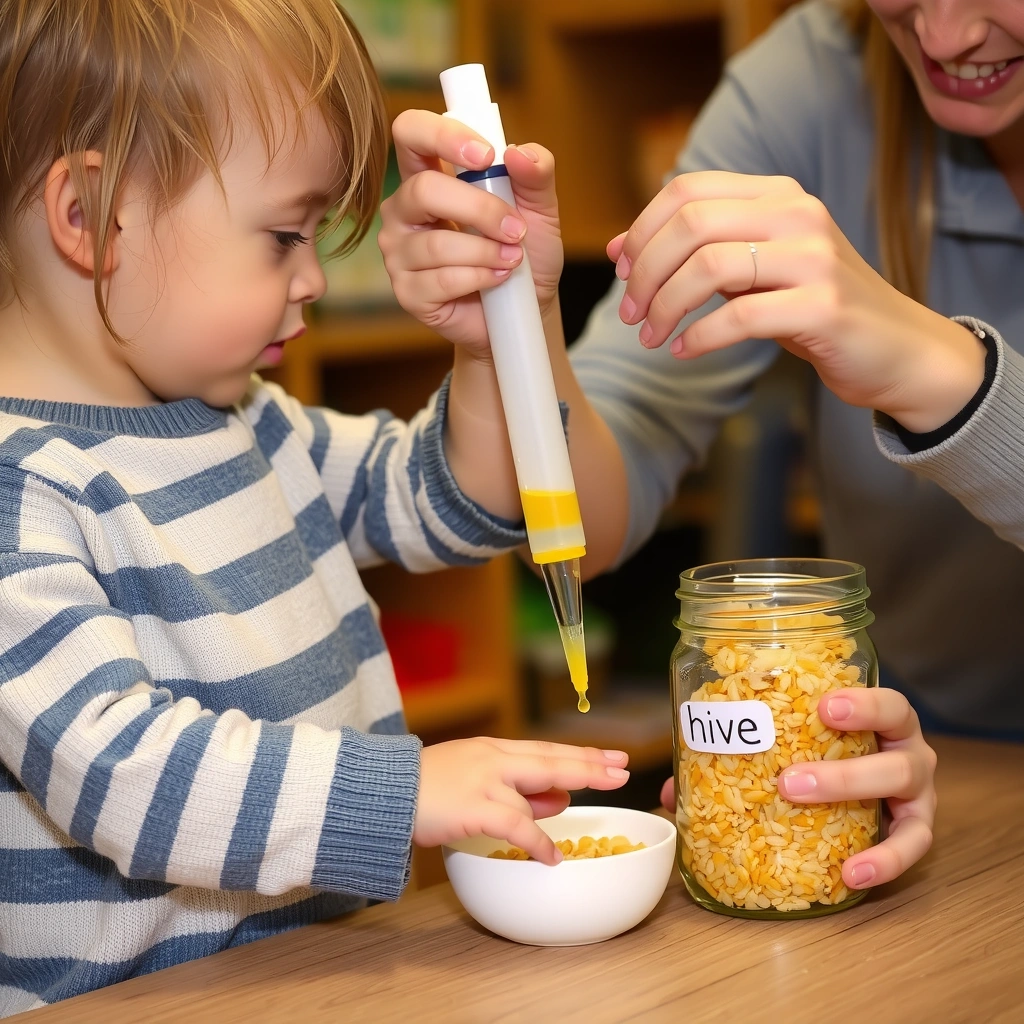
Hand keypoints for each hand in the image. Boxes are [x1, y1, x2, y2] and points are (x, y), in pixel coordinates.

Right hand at [379, 109, 563, 357]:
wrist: (526, 310)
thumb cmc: (525, 253)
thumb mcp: (541, 209)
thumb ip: (536, 174)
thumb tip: (518, 153)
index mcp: (428, 173)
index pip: (411, 131)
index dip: (443, 135)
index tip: (487, 156)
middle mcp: (404, 209)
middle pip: (423, 189)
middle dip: (480, 209)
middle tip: (516, 229)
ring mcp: (399, 252)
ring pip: (436, 243)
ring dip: (486, 252)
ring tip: (511, 260)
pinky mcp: (407, 292)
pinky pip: (440, 280)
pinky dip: (479, 279)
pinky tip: (496, 281)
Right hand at [414, 737, 628, 864]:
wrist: (383, 791)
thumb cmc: (425, 789)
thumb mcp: (474, 779)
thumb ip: (515, 790)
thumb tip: (559, 798)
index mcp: (493, 750)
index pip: (546, 750)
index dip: (582, 753)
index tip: (612, 755)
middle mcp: (493, 759)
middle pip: (551, 759)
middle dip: (590, 763)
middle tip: (623, 767)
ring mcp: (484, 781)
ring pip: (536, 788)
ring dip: (567, 798)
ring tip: (597, 802)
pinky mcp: (474, 806)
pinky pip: (516, 826)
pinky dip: (537, 842)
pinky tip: (551, 856)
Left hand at [609, 170, 985, 432]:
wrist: (896, 350)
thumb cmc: (813, 309)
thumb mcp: (755, 270)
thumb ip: (698, 253)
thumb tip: (620, 249)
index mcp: (777, 195)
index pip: (687, 190)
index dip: (641, 231)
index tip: (622, 272)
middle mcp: (797, 213)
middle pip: (690, 224)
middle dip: (645, 273)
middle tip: (631, 315)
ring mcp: (814, 257)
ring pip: (709, 266)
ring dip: (666, 307)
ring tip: (653, 337)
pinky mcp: (823, 306)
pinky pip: (740, 316)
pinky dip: (700, 337)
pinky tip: (684, 351)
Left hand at [658, 686, 936, 888]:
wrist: (872, 792)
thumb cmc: (823, 755)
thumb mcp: (787, 748)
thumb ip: (736, 759)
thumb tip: (672, 792)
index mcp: (875, 716)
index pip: (882, 701)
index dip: (860, 703)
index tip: (823, 707)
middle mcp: (903, 746)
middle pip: (890, 748)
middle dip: (840, 768)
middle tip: (789, 782)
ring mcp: (916, 788)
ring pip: (900, 787)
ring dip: (852, 798)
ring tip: (806, 819)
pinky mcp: (916, 826)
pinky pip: (912, 845)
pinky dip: (886, 860)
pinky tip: (852, 874)